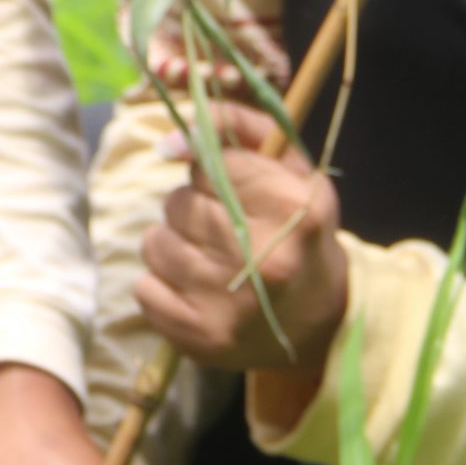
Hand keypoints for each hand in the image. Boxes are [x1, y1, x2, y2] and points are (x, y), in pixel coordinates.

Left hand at [137, 105, 348, 376]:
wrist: (321, 318)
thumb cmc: (299, 228)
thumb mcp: (290, 166)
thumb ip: (235, 127)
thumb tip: (170, 141)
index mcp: (293, 208)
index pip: (211, 163)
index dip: (212, 171)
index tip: (230, 188)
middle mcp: (265, 258)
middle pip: (179, 203)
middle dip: (193, 208)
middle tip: (226, 228)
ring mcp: (231, 303)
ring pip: (154, 242)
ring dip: (173, 243)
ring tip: (209, 257)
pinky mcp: (202, 337)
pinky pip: (144, 288)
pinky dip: (162, 283)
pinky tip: (196, 288)